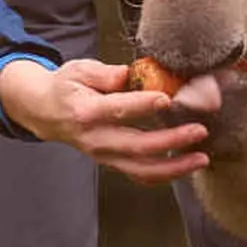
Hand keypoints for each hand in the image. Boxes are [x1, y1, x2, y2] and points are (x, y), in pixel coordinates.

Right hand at [0, 57, 210, 183]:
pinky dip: (165, 175)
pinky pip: (140, 175)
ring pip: (141, 169)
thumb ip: (105, 74)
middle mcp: (95, 139)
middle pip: (136, 146)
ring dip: (174, 167)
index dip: (142, 105)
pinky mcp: (112, 163)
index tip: (167, 98)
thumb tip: (128, 74)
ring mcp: (104, 155)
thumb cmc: (66, 87)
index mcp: (85, 112)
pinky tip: (188, 167)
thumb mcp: (79, 70)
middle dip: (171, 141)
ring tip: (201, 158)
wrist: (45, 113)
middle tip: (198, 131)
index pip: (117, 109)